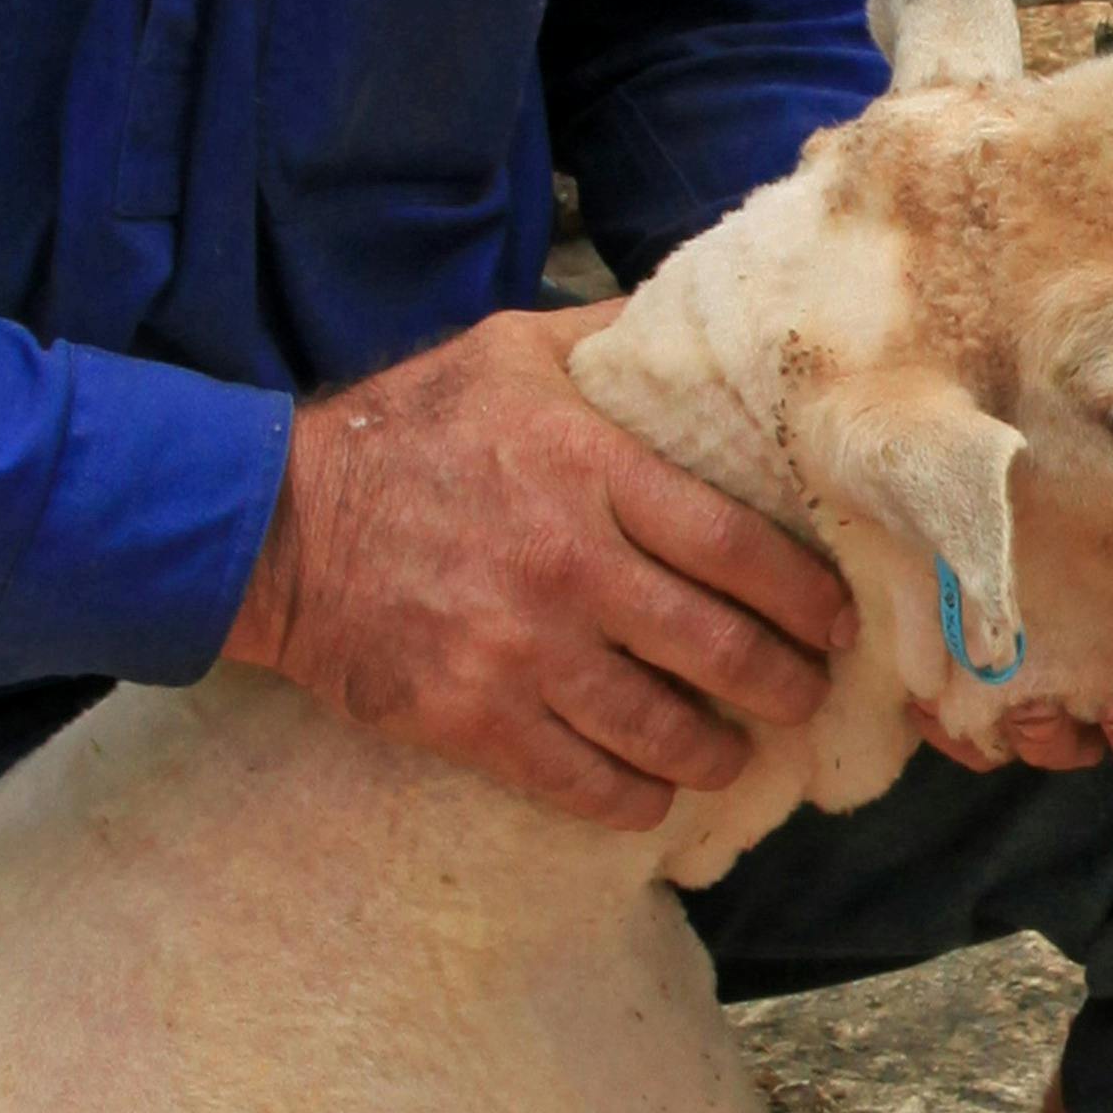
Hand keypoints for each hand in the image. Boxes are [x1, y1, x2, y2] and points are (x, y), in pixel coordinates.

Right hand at [222, 300, 855, 832]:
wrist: (275, 525)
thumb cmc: (406, 427)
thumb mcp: (511, 349)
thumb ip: (610, 336)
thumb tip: (696, 314)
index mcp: (593, 471)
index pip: (737, 545)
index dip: (804, 594)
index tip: (837, 618)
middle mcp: (572, 567)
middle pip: (717, 646)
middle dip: (782, 682)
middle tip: (807, 693)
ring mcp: (522, 651)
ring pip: (658, 726)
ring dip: (717, 751)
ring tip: (742, 752)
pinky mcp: (470, 717)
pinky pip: (577, 779)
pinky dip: (632, 798)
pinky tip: (657, 796)